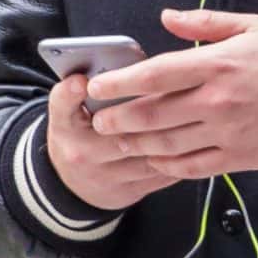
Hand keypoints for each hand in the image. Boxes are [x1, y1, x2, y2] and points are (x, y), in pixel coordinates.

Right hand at [44, 71, 181, 212]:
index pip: (62, 103)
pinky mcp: (126, 192)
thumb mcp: (71, 110)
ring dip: (173, 133)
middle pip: (118, 127)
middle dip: (149, 110)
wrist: (71, 184)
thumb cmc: (79, 133)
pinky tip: (193, 140)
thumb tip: (129, 65)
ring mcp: (103, 176)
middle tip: (177, 92)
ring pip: (146, 151)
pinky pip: (159, 173)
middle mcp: (80, 151)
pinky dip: (180, 156)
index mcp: (65, 123)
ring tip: (194, 114)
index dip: (70, 93)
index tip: (81, 81)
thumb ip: (89, 88)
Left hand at [79, 8, 257, 180]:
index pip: (156, 75)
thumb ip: (205, 22)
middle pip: (153, 114)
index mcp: (218, 64)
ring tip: (118, 141)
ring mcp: (226, 132)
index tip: (96, 86)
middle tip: (98, 120)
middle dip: (118, 118)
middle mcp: (217, 101)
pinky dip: (167, 166)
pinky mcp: (238, 157)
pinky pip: (192, 166)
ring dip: (136, 144)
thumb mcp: (253, 26)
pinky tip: (154, 160)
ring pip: (167, 144)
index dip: (120, 82)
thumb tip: (166, 17)